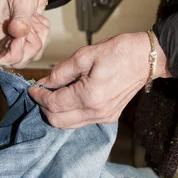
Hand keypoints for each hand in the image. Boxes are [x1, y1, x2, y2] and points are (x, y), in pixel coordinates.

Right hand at [0, 0, 56, 67]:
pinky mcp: (23, 37)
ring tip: (37, 21)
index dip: (11, 54)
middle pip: (13, 60)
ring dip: (38, 40)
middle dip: (28, 47)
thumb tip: (18, 33)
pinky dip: (42, 37)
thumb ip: (21, 18)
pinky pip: (35, 48)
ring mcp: (11, 37)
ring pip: (27, 56)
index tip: (23, 38)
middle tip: (33, 28)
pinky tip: (40, 22)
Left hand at [28, 32, 170, 127]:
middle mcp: (96, 112)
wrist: (145, 58)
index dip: (38, 96)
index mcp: (89, 96)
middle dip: (44, 108)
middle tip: (41, 93)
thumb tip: (44, 83)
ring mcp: (104, 117)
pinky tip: (69, 98)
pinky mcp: (108, 117)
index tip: (32, 88)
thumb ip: (60, 72)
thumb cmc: (118, 52)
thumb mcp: (84, 56)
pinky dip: (70, 113)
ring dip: (56, 112)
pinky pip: (81, 121)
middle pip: (57, 121)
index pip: (53, 104)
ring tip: (53, 94)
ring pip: (68, 125)